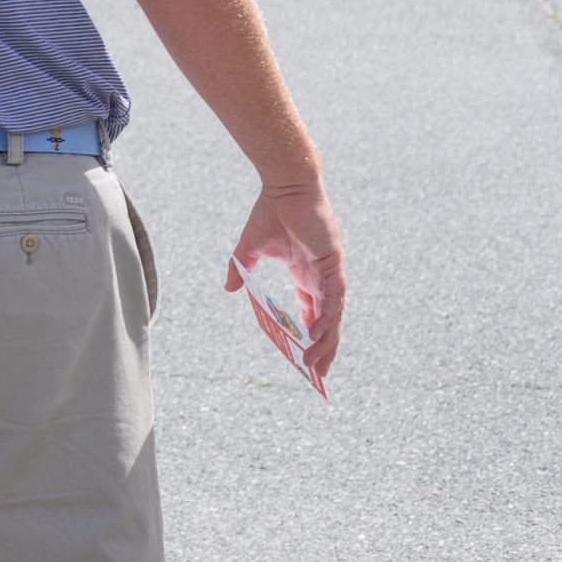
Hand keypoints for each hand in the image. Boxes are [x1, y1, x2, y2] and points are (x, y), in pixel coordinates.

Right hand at [225, 182, 346, 378]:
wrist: (285, 186)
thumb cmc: (270, 212)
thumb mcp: (249, 248)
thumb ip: (240, 269)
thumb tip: (228, 289)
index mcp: (307, 274)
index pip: (313, 312)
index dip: (310, 336)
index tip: (304, 358)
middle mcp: (322, 277)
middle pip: (327, 321)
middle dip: (322, 348)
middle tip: (317, 375)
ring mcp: (330, 271)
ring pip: (332, 315)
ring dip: (325, 341)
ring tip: (316, 366)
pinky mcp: (333, 263)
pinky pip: (333, 298)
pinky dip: (326, 318)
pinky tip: (317, 336)